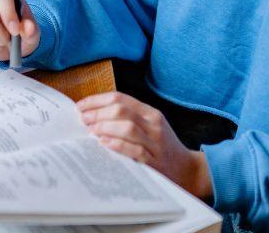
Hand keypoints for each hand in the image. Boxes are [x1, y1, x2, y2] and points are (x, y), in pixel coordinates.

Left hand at [77, 92, 212, 200]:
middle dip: (97, 113)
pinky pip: (134, 150)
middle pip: (121, 110)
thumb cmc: (161, 147)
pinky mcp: (154, 161)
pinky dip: (117, 145)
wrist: (187, 169)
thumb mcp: (150, 126)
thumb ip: (128, 119)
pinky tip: (104, 143)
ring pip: (127, 127)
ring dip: (104, 127)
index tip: (80, 106)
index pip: (120, 98)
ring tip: (90, 131)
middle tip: (82, 120)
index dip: (97, 100)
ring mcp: (154, 142)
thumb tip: (94, 115)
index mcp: (150, 113)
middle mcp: (153, 124)